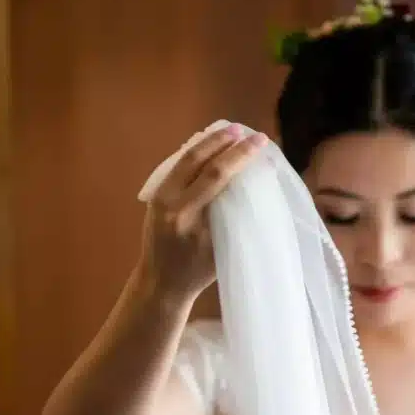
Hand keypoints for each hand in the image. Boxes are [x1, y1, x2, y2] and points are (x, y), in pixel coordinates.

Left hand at [138, 124, 267, 304]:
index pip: (216, 175)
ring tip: (228, 131)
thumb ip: (233, 216)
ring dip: (208, 143)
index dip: (239, 155)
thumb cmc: (196, 273)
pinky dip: (196, 153)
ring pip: (184, 159)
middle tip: (244, 130)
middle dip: (223, 142)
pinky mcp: (156, 196)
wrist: (159, 284)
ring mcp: (159, 196)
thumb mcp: (220, 248)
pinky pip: (177, 167)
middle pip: (197, 160)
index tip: (259, 142)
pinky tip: (210, 146)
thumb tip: (256, 184)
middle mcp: (169, 201)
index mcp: (186, 217)